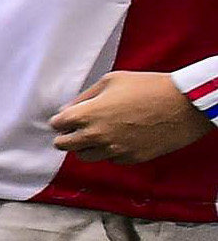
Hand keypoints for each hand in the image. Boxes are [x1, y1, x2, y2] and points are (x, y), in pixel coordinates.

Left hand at [53, 71, 215, 162]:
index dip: (61, 120)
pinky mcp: (131, 158)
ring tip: (99, 134)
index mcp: (87, 115)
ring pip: (85, 156)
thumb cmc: (149, 87)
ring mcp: (113, 150)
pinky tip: (121, 138)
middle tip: (75, 129)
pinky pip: (110, 159)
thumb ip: (85, 97)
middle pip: (63, 145)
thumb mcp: (111, 80)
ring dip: (86, 146)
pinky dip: (110, 151)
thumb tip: (68, 109)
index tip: (67, 118)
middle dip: (66, 136)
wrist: (184, 104)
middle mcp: (96, 136)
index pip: (57, 125)